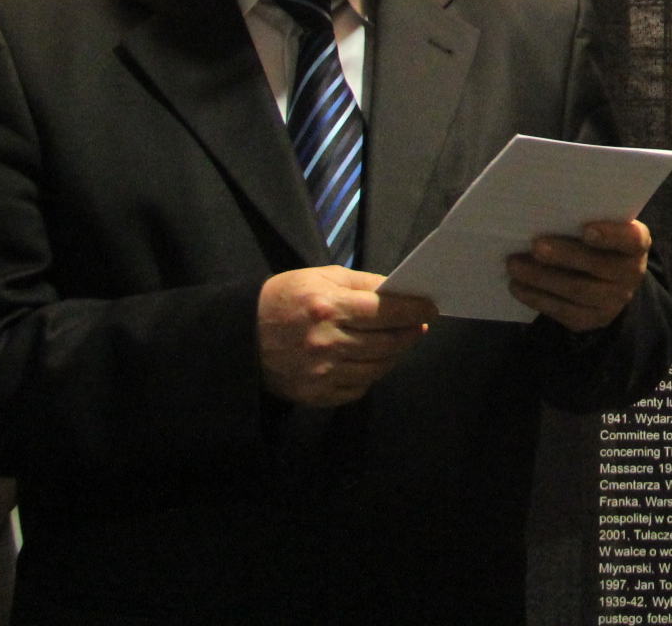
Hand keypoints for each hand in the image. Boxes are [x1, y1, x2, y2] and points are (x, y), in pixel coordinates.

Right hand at [257, 267, 435, 406]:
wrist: (240, 336)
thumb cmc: (286, 298)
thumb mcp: (321, 276)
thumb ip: (363, 282)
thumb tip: (399, 291)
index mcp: (329, 307)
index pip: (386, 311)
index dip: (414, 310)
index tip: (431, 307)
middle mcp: (327, 342)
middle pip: (387, 342)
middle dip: (410, 333)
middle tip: (419, 326)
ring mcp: (321, 372)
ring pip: (377, 368)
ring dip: (394, 355)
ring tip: (398, 343)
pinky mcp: (315, 394)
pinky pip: (357, 389)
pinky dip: (370, 376)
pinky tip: (371, 362)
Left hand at [508, 219, 652, 332]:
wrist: (609, 281)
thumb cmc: (598, 242)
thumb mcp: (602, 227)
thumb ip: (584, 220)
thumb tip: (545, 213)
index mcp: (637, 244)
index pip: (631, 239)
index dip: (610, 235)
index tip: (585, 229)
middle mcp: (631, 274)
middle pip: (597, 266)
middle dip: (563, 256)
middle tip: (535, 246)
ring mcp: (613, 301)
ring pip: (576, 290)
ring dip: (541, 278)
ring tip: (514, 265)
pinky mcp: (592, 320)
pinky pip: (563, 311)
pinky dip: (537, 298)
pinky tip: (517, 286)